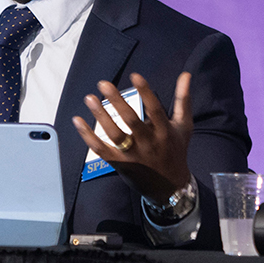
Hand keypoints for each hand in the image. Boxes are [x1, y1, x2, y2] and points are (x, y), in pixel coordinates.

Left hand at [72, 72, 193, 202]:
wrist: (170, 188)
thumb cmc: (176, 151)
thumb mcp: (184, 126)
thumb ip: (183, 100)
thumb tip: (186, 75)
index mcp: (164, 131)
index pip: (155, 109)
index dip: (145, 92)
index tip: (134, 75)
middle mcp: (149, 143)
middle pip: (131, 120)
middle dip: (117, 101)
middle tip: (103, 84)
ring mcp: (133, 155)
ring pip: (115, 134)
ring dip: (101, 116)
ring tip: (90, 98)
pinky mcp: (120, 163)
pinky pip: (101, 149)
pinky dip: (88, 136)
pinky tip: (78, 121)